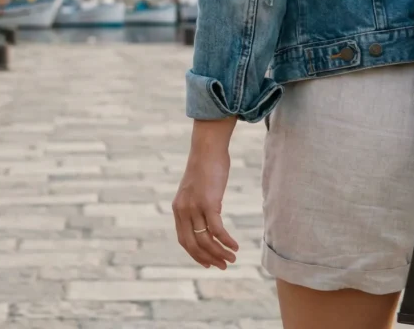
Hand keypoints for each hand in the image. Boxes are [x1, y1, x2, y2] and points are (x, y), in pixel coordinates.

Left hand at [172, 118, 239, 268]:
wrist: (207, 149)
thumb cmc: (205, 167)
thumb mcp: (196, 190)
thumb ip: (198, 205)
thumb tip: (211, 216)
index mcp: (178, 209)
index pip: (184, 240)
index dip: (196, 255)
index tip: (209, 264)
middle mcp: (183, 211)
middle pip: (193, 245)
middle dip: (208, 259)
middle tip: (223, 266)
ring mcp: (194, 207)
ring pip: (206, 240)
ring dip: (220, 252)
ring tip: (232, 258)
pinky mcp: (208, 203)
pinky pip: (217, 229)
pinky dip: (226, 241)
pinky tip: (235, 245)